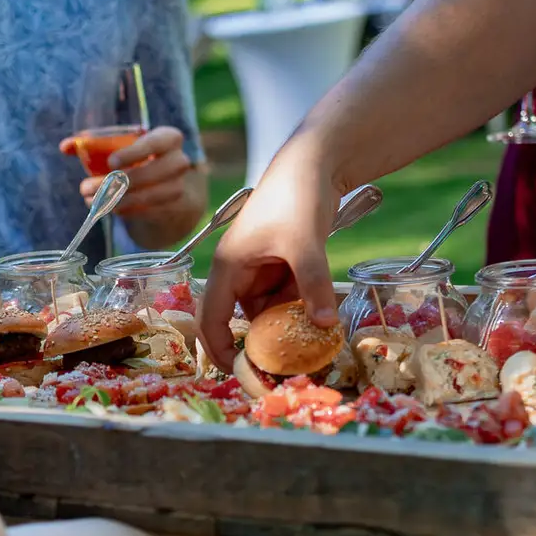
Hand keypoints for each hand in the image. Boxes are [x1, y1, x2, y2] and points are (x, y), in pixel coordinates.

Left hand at [62, 126, 196, 215]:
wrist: (165, 183)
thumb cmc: (136, 158)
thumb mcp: (120, 146)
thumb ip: (91, 144)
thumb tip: (65, 146)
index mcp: (168, 138)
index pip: (157, 142)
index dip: (135, 153)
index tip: (111, 162)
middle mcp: (179, 162)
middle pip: (152, 173)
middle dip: (117, 182)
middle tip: (86, 187)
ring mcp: (178, 186)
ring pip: (150, 195)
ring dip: (117, 200)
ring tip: (92, 201)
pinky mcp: (173, 208)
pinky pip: (149, 211)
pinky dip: (126, 210)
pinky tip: (108, 208)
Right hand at [196, 140, 340, 358]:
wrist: (316, 160)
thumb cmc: (296, 195)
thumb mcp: (304, 243)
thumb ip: (313, 285)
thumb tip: (325, 325)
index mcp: (228, 267)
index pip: (210, 319)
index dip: (218, 350)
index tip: (239, 374)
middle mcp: (240, 272)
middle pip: (242, 320)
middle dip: (260, 345)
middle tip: (281, 374)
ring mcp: (262, 269)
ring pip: (268, 311)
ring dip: (285, 330)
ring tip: (307, 354)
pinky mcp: (283, 265)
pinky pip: (287, 298)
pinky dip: (300, 311)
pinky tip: (320, 325)